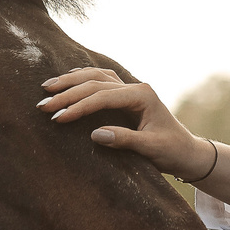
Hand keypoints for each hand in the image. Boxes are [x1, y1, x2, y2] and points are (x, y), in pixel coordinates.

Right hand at [37, 68, 213, 178]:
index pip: (102, 97)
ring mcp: (131, 89)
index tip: (58, 118)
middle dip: (67, 93)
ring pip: (96, 77)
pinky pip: (101, 81)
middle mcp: (135, 87)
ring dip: (71, 81)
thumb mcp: (151, 149)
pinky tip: (67, 82)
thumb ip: (125, 140)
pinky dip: (82, 80)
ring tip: (48, 88)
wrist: (187, 152)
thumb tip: (96, 134)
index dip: (78, 106)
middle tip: (43, 104)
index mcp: (142, 96)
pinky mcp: (126, 96)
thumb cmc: (172, 151)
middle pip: (95, 83)